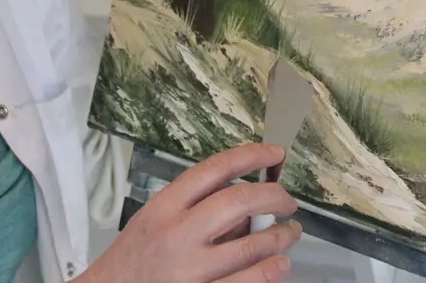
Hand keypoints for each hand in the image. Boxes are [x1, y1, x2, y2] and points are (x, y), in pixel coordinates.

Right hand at [84, 142, 302, 282]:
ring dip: (280, 237)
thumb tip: (249, 199)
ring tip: (289, 234)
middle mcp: (178, 235)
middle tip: (289, 202)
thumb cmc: (136, 255)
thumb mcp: (155, 218)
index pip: (215, 169)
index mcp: (165, 206)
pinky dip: (271, 271)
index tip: (276, 154)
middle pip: (239, 202)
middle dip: (275, 197)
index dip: (252, 156)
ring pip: (250, 247)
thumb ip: (195, 205)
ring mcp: (191, 271)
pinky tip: (280, 264)